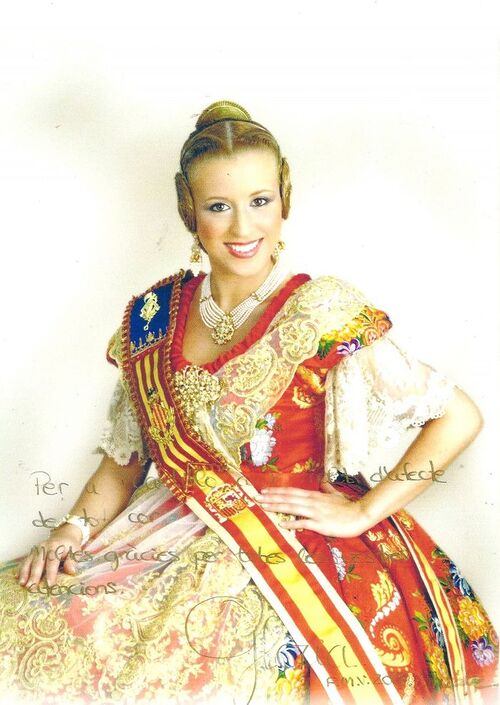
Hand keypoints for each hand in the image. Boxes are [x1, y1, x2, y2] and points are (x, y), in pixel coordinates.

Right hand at [16, 524, 83, 588]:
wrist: (64, 535)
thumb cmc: (69, 546)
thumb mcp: (75, 551)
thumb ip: (72, 561)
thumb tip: (71, 571)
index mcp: (55, 547)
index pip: (52, 561)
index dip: (51, 573)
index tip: (49, 584)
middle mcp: (44, 547)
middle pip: (38, 562)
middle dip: (34, 575)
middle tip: (31, 587)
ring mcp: (36, 549)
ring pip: (29, 561)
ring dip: (25, 573)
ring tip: (22, 584)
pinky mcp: (32, 552)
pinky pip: (25, 561)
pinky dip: (20, 569)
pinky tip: (17, 577)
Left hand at [255, 478, 369, 537]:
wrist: (360, 514)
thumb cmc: (348, 506)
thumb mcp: (336, 495)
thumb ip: (327, 489)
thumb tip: (323, 482)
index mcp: (314, 495)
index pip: (291, 492)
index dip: (277, 491)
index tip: (264, 491)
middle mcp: (312, 502)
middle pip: (288, 498)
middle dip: (271, 498)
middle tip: (256, 497)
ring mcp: (315, 512)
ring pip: (292, 508)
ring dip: (276, 507)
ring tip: (263, 506)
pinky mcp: (320, 524)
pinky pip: (303, 523)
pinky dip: (292, 523)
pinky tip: (282, 524)